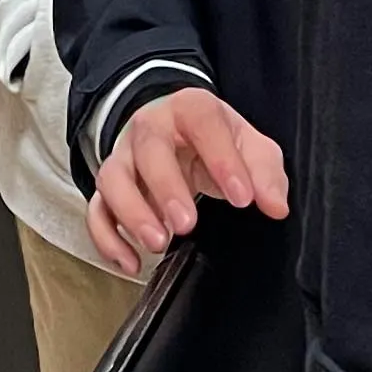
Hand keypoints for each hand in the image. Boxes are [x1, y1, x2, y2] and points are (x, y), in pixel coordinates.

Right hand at [86, 87, 288, 277]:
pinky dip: (107, 237)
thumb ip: (266, 173)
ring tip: (158, 244)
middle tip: (186, 225)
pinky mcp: (110, 187)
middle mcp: (151, 127)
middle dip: (165, 187)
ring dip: (131, 212)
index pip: (201, 120)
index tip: (243, 198)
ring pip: (112, 177)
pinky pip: (96, 209)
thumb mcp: (251, 146)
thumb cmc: (216, 141)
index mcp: (190, 109)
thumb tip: (274, 206)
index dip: (221, 157)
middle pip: (148, 147)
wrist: (177, 131)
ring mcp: (125, 156)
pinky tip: (131, 262)